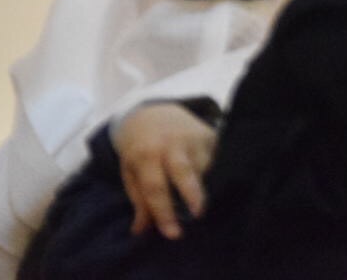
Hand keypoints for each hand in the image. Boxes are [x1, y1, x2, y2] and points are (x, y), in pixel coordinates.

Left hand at [111, 103, 216, 239]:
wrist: (152, 113)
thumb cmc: (139, 149)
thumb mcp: (130, 172)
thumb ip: (139, 200)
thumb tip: (142, 230)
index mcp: (145, 154)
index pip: (155, 187)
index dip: (163, 212)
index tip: (173, 234)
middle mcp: (170, 144)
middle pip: (183, 171)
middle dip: (192, 194)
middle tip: (198, 215)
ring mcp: (193, 136)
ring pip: (204, 169)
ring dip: (202, 187)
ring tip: (196, 197)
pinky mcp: (210, 133)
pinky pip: (216, 160)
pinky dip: (212, 173)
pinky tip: (207, 177)